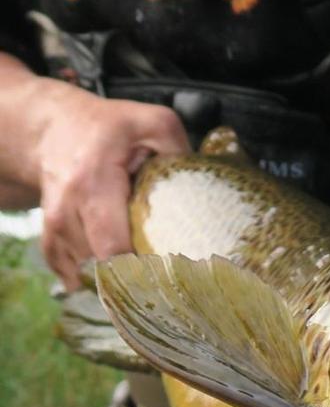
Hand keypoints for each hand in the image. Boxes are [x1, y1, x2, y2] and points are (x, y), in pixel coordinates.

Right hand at [31, 82, 188, 287]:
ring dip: (116, 279)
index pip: (114, 245)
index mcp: (94, 183)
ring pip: (87, 273)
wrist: (52, 127)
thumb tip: (202, 187)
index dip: (142, 269)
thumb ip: (180, 151)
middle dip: (135, 280)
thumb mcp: (152, 122)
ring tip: (146, 275)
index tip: (171, 277)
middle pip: (101, 266)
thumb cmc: (106, 127)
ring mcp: (55, 227)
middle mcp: (68, 210)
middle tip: (166, 284)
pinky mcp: (51, 238)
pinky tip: (115, 283)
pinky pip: (69, 273)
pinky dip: (92, 281)